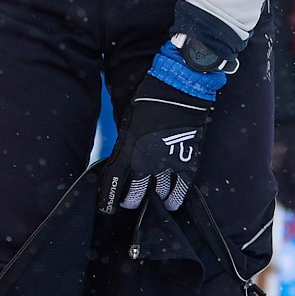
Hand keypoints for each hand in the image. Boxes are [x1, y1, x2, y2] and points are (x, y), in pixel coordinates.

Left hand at [110, 43, 222, 211]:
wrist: (180, 88)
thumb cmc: (151, 99)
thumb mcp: (129, 122)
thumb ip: (126, 144)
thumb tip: (124, 158)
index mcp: (129, 150)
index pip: (114, 181)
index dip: (108, 197)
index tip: (106, 207)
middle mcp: (147, 161)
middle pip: (136, 192)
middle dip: (131, 200)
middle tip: (130, 204)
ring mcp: (169, 163)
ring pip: (160, 192)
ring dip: (156, 199)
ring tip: (154, 202)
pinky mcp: (188, 161)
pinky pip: (182, 187)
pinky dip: (177, 197)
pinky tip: (173, 204)